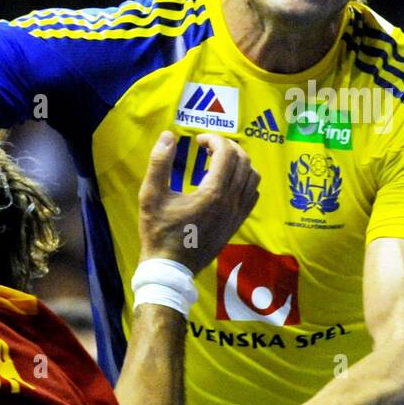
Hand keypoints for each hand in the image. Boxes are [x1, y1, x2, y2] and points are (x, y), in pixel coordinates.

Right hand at [138, 131, 258, 272]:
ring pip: (252, 177)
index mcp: (212, 193)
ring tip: (220, 161)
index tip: (199, 140)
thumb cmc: (158, 232)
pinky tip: (228, 182)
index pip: (226, 153)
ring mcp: (237, 214)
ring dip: (239, 162)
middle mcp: (231, 202)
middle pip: (243, 161)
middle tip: (209, 146)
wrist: (170, 268)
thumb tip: (168, 136)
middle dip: (228, 146)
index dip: (214, 139)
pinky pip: (252, 195)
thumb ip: (159, 163)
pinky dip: (245, 180)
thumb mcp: (151, 196)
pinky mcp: (237, 223)